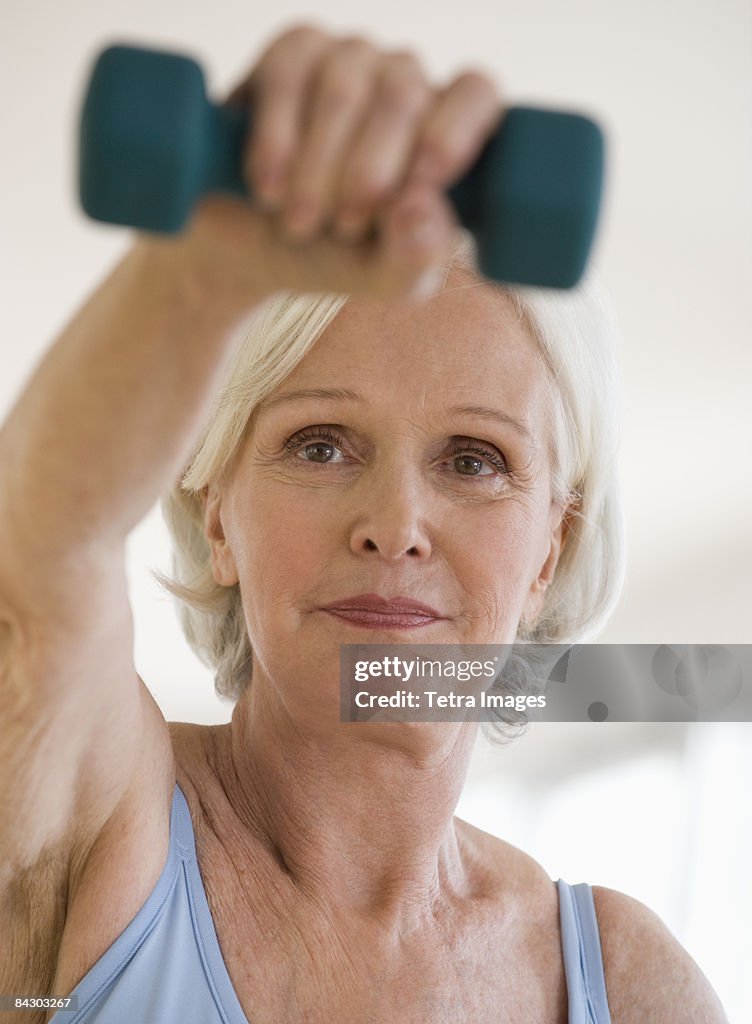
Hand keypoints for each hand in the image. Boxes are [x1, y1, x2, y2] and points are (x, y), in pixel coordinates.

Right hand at [157, 24, 501, 305]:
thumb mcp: (383, 276)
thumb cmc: (332, 255)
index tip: (422, 184)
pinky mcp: (292, 54)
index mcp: (445, 130)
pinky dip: (277, 142)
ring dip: (318, 169)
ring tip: (299, 222)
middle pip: (405, 95)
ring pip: (346, 88)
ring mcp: (350, 60)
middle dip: (368, 174)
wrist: (249, 250)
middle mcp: (405, 83)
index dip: (453, 131)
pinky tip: (268, 187)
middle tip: (343, 229)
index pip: (475, 94)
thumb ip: (415, 257)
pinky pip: (289, 76)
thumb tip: (420, 209)